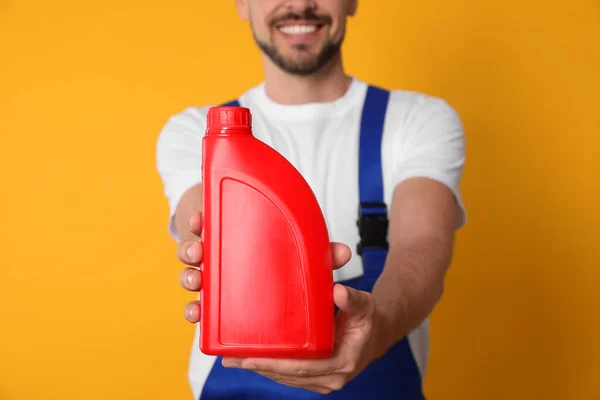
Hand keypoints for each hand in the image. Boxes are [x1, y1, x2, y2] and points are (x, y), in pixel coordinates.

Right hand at [177, 212, 355, 323]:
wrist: (297, 312)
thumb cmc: (294, 274)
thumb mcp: (308, 261)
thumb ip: (323, 255)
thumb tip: (343, 252)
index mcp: (237, 241)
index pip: (214, 225)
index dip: (201, 220)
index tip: (199, 217)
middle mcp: (222, 261)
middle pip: (196, 250)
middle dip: (190, 249)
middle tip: (198, 252)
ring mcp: (217, 287)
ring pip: (193, 278)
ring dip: (189, 279)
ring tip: (197, 282)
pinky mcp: (218, 312)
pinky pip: (201, 310)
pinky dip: (195, 311)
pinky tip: (198, 314)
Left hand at [221, 283, 384, 393]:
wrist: (376, 334)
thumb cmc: (367, 319)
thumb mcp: (364, 305)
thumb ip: (353, 299)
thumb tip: (338, 291)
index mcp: (342, 362)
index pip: (303, 367)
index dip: (275, 364)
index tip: (251, 357)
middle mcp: (331, 377)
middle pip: (288, 375)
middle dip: (259, 367)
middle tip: (232, 359)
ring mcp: (323, 380)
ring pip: (286, 378)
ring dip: (260, 369)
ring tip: (233, 360)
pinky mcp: (315, 378)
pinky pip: (290, 376)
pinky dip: (270, 369)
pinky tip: (251, 361)